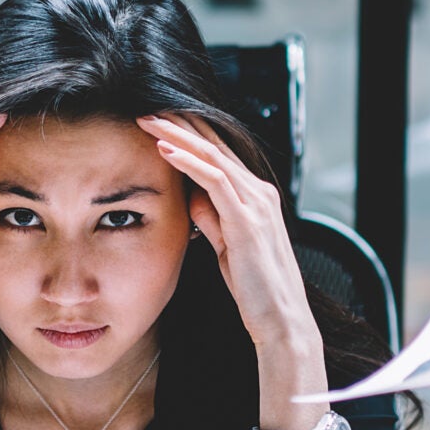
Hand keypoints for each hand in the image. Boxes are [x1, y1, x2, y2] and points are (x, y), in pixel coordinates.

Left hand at [139, 115, 321, 376]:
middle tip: (148, 110)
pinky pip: (214, 180)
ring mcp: (256, 204)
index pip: (218, 154)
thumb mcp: (227, 247)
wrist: (281, 319)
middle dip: (181, 124)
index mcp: (256, 197)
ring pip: (213, 155)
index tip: (159, 122)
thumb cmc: (256, 289)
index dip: (189, 134)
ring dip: (178, 135)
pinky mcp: (247, 220)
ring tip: (149, 121)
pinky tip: (165, 150)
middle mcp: (259, 192)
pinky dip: (188, 162)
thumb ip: (212, 220)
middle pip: (215, 145)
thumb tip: (192, 197)